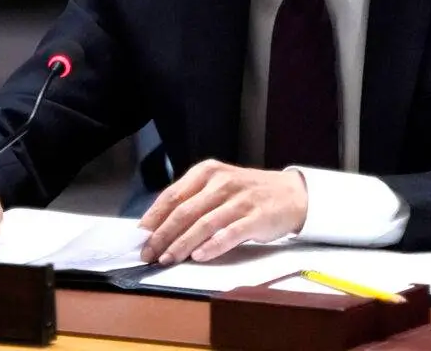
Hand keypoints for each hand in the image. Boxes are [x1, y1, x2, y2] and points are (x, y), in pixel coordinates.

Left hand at [138, 160, 308, 264]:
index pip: (172, 195)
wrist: (290, 194)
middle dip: (162, 235)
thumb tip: (159, 228)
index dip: (154, 217)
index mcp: (206, 172)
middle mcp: (221, 183)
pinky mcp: (256, 217)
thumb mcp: (218, 187)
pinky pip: (229, 233)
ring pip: (203, 224)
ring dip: (182, 244)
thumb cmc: (247, 194)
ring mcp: (239, 200)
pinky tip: (199, 256)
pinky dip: (212, 246)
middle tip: (149, 253)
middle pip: (184, 211)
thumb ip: (192, 201)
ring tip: (167, 259)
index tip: (140, 236)